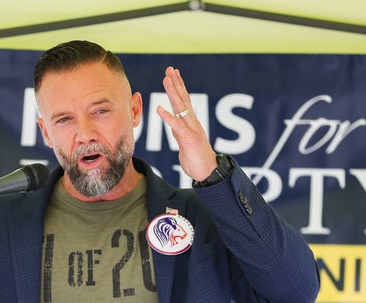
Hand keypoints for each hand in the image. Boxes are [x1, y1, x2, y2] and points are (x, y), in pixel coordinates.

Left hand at [156, 66, 217, 181]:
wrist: (207, 171)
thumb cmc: (196, 158)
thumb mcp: (185, 141)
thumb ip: (179, 130)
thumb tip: (173, 123)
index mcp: (191, 122)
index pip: (184, 100)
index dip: (179, 87)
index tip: (173, 74)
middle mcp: (192, 122)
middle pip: (183, 99)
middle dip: (176, 83)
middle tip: (170, 69)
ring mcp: (192, 129)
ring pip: (181, 107)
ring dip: (173, 92)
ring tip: (166, 79)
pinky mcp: (189, 139)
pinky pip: (177, 125)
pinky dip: (167, 116)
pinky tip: (159, 108)